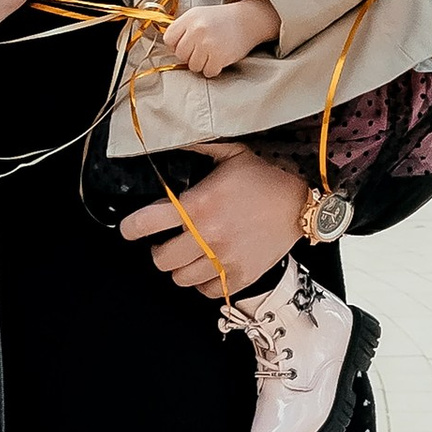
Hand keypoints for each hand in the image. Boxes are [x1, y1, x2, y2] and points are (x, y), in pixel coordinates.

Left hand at [120, 141, 308, 299]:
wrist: (302, 202)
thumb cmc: (266, 176)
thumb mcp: (231, 154)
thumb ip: (199, 150)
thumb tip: (175, 141)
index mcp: (198, 204)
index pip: (148, 223)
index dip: (131, 228)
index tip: (129, 229)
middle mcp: (207, 235)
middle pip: (161, 259)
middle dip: (158, 251)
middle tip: (166, 242)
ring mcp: (225, 259)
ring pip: (181, 279)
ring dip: (180, 268)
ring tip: (188, 255)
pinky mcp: (242, 275)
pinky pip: (208, 290)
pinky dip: (203, 282)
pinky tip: (208, 267)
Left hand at [159, 0, 278, 79]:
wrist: (247, 20)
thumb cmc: (221, 19)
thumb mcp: (198, 15)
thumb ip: (182, 28)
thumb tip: (169, 48)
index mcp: (189, 18)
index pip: (168, 39)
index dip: (176, 44)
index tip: (187, 44)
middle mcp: (197, 30)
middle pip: (180, 55)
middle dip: (190, 55)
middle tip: (202, 48)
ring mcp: (208, 44)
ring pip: (193, 66)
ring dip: (202, 63)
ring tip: (211, 52)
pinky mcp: (219, 56)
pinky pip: (208, 72)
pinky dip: (213, 69)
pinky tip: (219, 58)